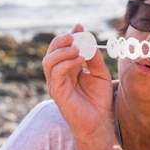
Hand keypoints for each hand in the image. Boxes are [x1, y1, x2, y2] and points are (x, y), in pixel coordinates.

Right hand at [42, 25, 113, 144]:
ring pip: (49, 61)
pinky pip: (56, 74)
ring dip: (62, 51)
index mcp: (68, 70)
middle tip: (74, 34)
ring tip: (78, 49)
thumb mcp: (101, 75)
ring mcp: (56, 85)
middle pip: (51, 52)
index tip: (80, 26)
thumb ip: (95, 59)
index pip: (63, 49)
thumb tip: (89, 43)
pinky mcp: (57, 94)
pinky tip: (80, 60)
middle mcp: (59, 76)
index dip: (69, 36)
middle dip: (61, 40)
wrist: (100, 123)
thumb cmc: (100, 101)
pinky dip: (67, 63)